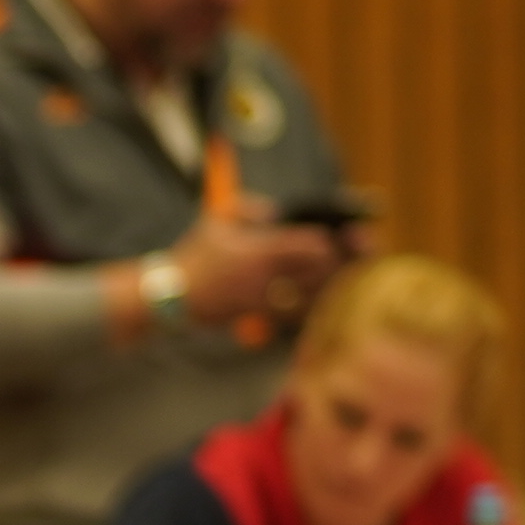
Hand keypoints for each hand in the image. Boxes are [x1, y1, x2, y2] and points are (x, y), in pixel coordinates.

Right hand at [166, 215, 346, 327]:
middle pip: (317, 272)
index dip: (333, 242)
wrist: (169, 295)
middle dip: (339, 265)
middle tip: (354, 259)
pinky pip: (289, 315)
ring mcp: (261, 299)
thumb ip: (250, 208)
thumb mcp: (217, 220)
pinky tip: (311, 304)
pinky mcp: (253, 316)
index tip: (346, 238)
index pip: (311, 245)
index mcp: (261, 249)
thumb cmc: (191, 256)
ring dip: (325, 288)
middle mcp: (266, 277)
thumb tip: (275, 212)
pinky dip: (304, 309)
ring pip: (308, 296)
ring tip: (337, 280)